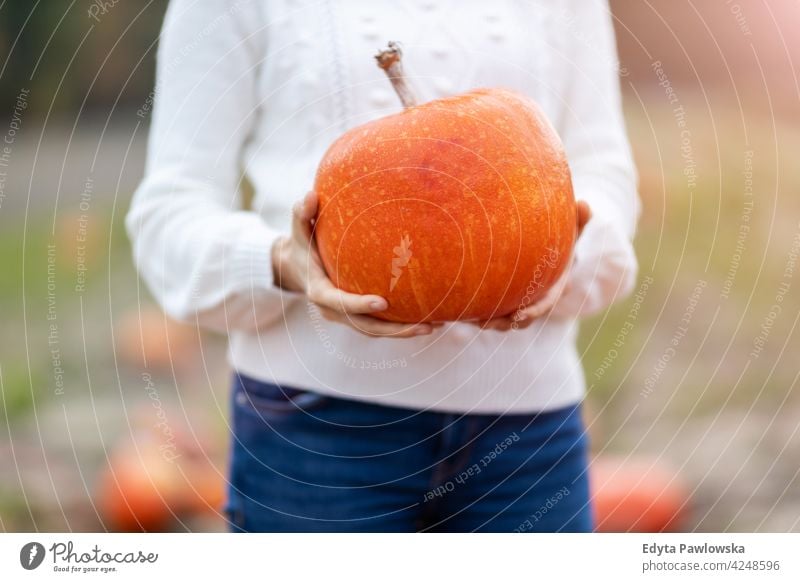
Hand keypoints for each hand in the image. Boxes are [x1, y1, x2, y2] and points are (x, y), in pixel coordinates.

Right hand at [272, 191, 434, 337]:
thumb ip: (302, 214)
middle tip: (425, 326)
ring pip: (374, 331)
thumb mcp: (299, 229)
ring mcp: (344, 317)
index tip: (383, 303)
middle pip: (364, 326)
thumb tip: (311, 195)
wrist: (295, 269)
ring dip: (403, 332)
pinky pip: (378, 326)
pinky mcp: (355, 317)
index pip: (340, 302)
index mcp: (319, 291)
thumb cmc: (302, 245)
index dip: (359, 305)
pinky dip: (400, 327)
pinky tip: (427, 321)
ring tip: (433, 326)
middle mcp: (332, 310)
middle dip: (394, 330)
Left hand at [474, 200, 591, 330]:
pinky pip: (491, 310)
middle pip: (521, 319)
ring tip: (472, 320)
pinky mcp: (503, 300)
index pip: (544, 304)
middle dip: (504, 323)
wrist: (549, 251)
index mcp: (553, 289)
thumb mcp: (572, 231)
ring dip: (489, 322)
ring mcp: (519, 302)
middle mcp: (536, 300)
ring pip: (504, 319)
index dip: (533, 312)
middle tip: (486, 324)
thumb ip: (579, 221)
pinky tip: (462, 311)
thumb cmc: (561, 240)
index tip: (519, 315)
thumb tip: (585, 204)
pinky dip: (478, 312)